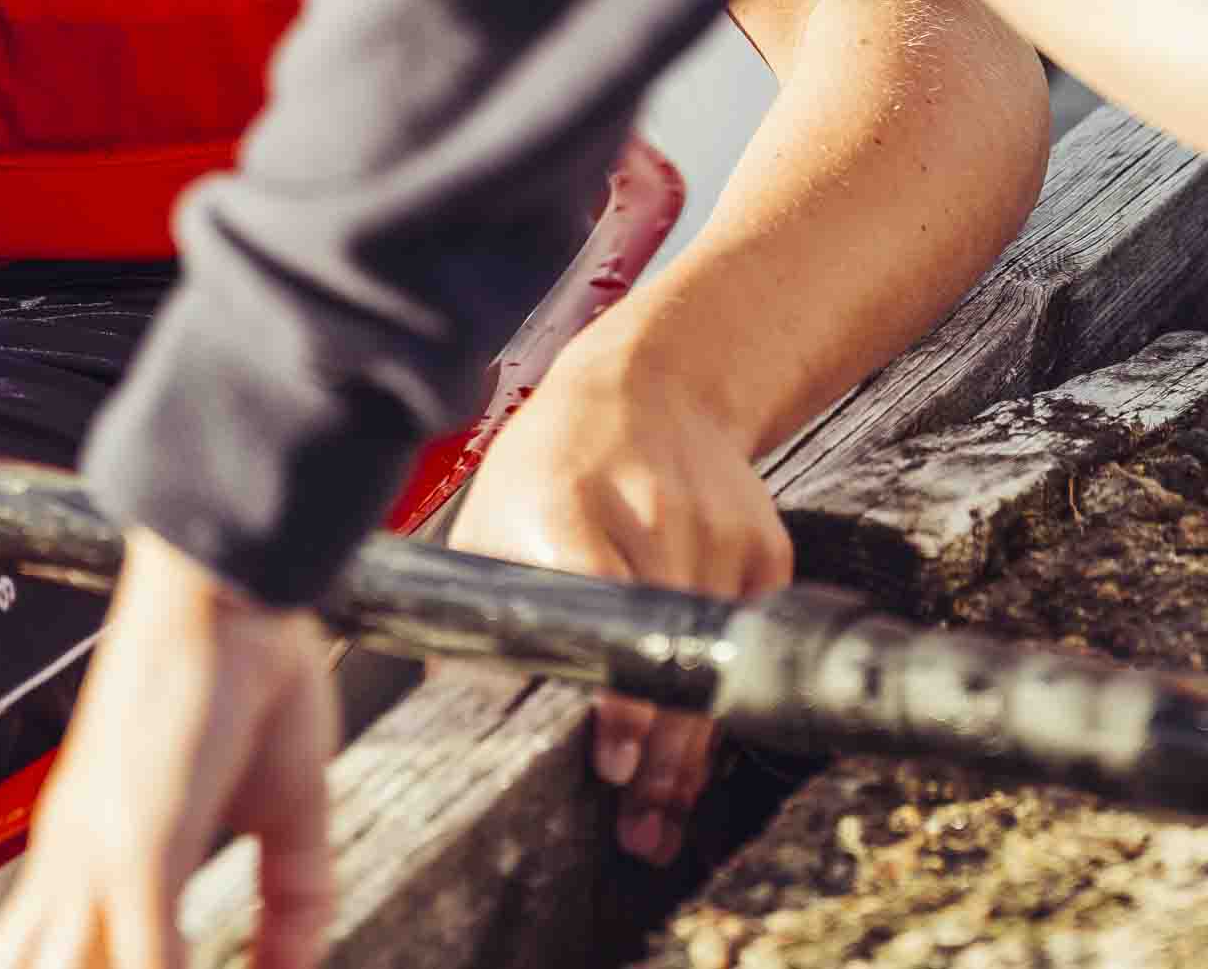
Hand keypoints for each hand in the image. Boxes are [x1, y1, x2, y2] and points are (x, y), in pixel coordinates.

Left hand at [0, 535, 343, 968]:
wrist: (232, 583)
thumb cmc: (253, 672)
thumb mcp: (291, 806)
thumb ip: (294, 895)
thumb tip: (302, 968)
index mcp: (89, 855)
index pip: (47, 965)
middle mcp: (70, 867)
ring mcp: (93, 863)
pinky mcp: (133, 849)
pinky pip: (144, 967)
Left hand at [444, 350, 789, 861]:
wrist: (652, 387)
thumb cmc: (555, 465)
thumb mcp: (490, 524)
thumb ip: (473, 616)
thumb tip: (443, 718)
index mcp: (570, 509)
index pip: (606, 610)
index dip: (617, 695)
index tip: (612, 757)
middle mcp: (654, 515)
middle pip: (671, 655)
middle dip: (658, 751)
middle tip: (637, 820)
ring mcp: (718, 529)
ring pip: (717, 663)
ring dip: (692, 746)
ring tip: (662, 809)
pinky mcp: (764, 544)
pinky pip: (748, 641)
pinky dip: (724, 700)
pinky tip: (696, 746)